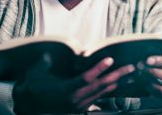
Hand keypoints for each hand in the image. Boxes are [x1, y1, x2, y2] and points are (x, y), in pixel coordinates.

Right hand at [12, 56, 134, 113]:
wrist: (29, 104)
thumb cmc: (33, 86)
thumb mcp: (35, 72)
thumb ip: (44, 63)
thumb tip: (49, 55)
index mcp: (64, 90)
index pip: (85, 79)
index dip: (98, 69)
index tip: (110, 59)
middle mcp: (74, 99)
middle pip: (100, 86)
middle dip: (117, 75)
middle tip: (132, 67)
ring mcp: (79, 105)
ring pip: (102, 92)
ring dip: (117, 82)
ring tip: (131, 73)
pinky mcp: (81, 107)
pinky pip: (99, 96)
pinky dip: (110, 88)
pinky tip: (118, 82)